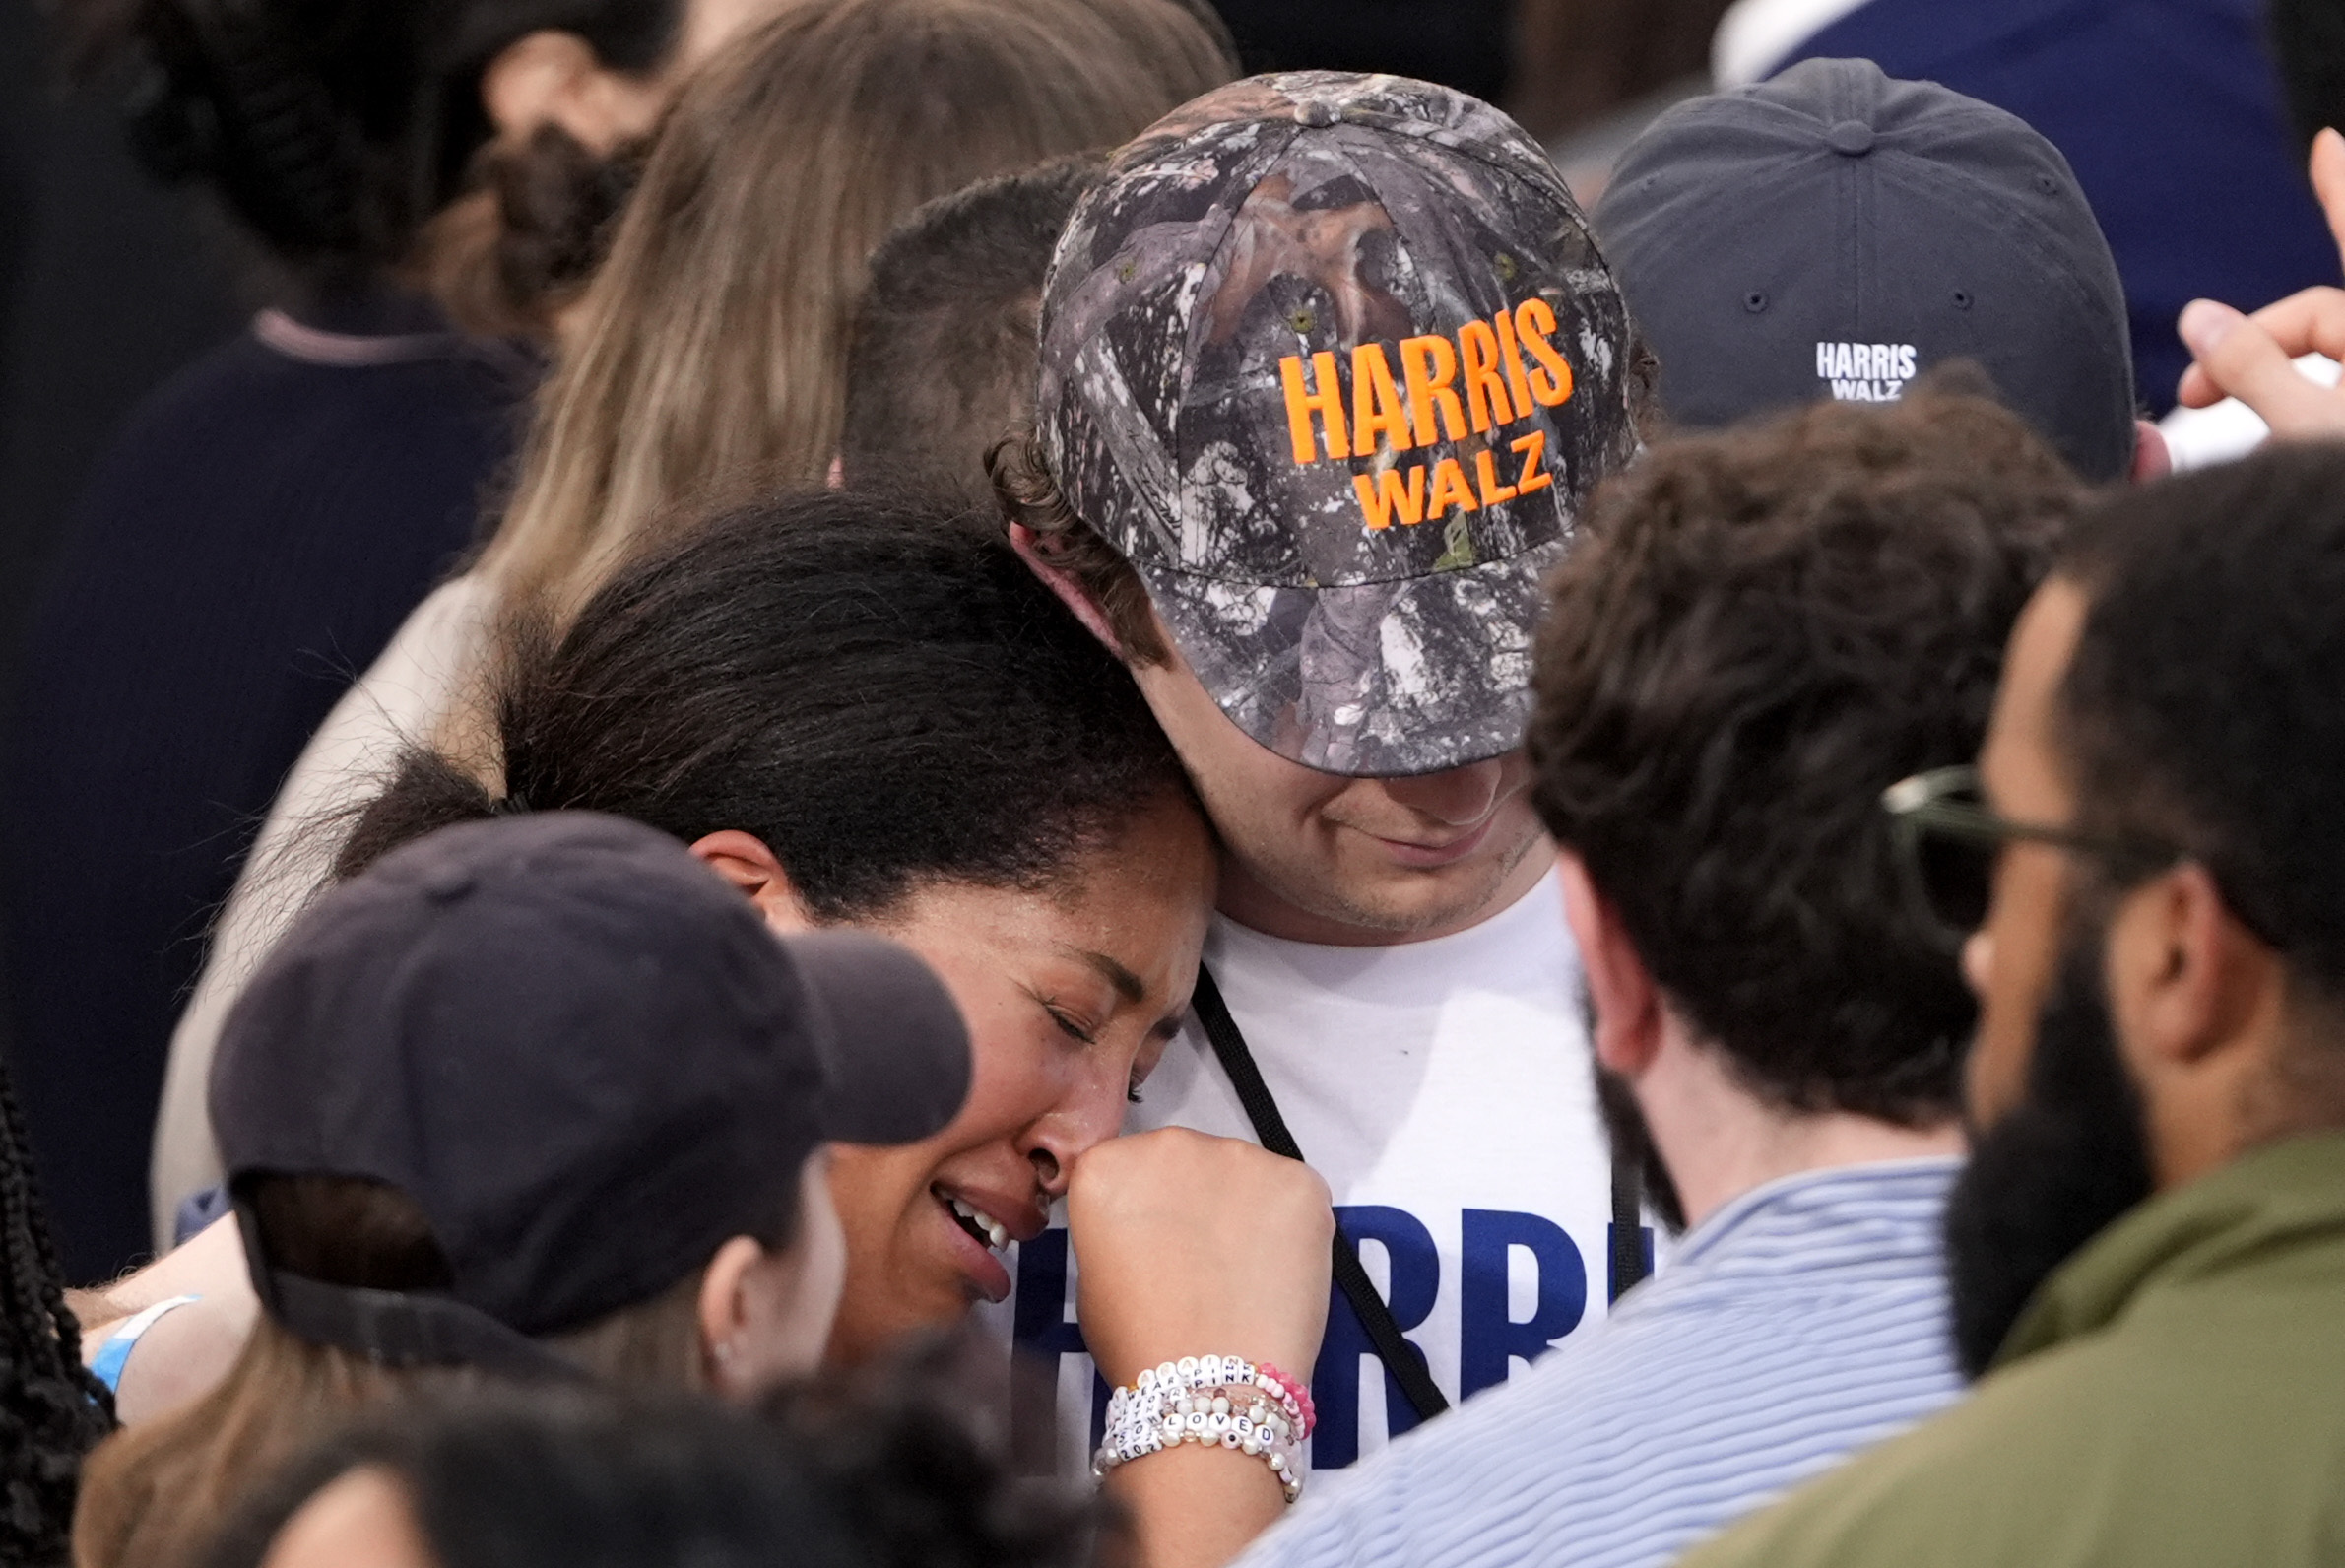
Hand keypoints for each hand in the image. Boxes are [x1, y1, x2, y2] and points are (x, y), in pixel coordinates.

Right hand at [1068, 1129, 1332, 1567]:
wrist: (1212, 1383)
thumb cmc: (1139, 1343)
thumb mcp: (1097, 1276)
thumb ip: (1121, 1229)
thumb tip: (1155, 1228)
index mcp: (1108, 1166)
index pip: (1125, 1168)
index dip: (1144, 1209)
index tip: (1153, 1243)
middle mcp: (1170, 1142)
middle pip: (1185, 1161)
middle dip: (1194, 1198)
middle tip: (1203, 1260)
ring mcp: (1240, 1155)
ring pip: (1242, 1175)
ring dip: (1243, 1208)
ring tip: (1246, 1272)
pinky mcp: (1298, 1178)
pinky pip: (1292, 1193)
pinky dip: (1291, 1225)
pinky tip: (1281, 1270)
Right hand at [2176, 128, 2344, 434]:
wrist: (2342, 594)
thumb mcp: (2305, 433)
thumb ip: (2250, 370)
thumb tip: (2199, 318)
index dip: (2344, 191)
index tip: (2331, 144)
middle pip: (2323, 321)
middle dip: (2250, 345)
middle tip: (2189, 400)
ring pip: (2327, 370)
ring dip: (2266, 389)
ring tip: (2214, 433)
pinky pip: (2328, 407)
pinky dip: (2291, 414)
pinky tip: (2265, 442)